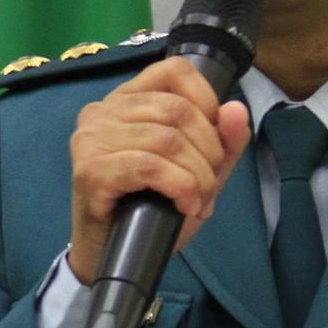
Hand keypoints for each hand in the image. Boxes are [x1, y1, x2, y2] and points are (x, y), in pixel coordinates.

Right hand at [66, 58, 252, 283]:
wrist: (111, 256)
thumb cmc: (149, 209)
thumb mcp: (197, 172)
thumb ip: (222, 142)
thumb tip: (237, 109)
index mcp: (126, 99)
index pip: (175, 71)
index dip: (207, 102)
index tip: (214, 143)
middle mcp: (102, 110)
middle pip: (178, 109)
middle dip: (208, 151)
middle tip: (208, 186)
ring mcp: (92, 138)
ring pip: (167, 139)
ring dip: (196, 176)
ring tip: (197, 201)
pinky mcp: (90, 170)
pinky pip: (149, 166)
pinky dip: (178, 186)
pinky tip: (183, 205)